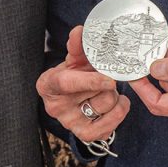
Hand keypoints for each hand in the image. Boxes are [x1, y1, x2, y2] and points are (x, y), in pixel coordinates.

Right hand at [36, 25, 129, 141]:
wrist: (73, 95)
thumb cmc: (74, 73)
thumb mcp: (74, 58)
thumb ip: (78, 45)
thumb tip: (80, 31)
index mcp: (48, 85)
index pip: (67, 84)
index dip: (90, 82)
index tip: (110, 79)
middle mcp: (56, 108)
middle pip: (94, 95)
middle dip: (107, 83)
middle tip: (107, 76)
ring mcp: (70, 124)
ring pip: (106, 106)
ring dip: (114, 95)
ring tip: (108, 90)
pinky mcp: (85, 135)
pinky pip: (111, 125)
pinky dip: (119, 112)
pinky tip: (115, 103)